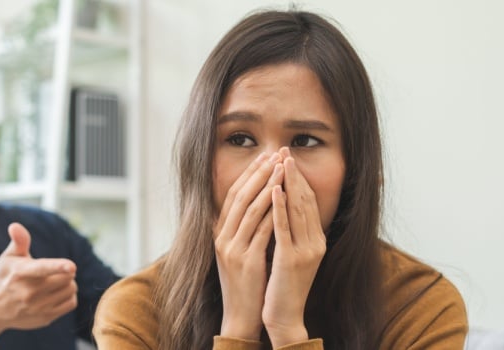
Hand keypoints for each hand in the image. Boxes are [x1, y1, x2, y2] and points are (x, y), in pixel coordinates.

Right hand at [0, 223, 77, 330]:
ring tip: (55, 282)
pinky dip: (69, 296)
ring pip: (71, 290)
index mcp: (21, 273)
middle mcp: (28, 292)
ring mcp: (37, 308)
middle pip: (66, 277)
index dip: (58, 266)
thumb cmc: (4, 276)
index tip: (71, 266)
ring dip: (68, 283)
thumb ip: (18, 241)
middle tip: (56, 271)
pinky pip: (71, 303)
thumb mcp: (8, 257)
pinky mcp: (45, 318)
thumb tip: (15, 226)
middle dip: (66, 271)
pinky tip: (56, 294)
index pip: (42, 268)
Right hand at [214, 152, 283, 340]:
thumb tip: (252, 202)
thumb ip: (239, 228)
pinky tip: (284, 199)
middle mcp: (222, 238)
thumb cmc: (244, 282)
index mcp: (218, 233)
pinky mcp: (247, 262)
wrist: (241, 314)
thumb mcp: (236, 251)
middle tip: (276, 155)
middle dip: (259, 173)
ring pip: (250, 210)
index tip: (264, 156)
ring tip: (283, 169)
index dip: (248, 174)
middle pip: (240, 197)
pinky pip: (261, 231)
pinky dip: (272, 212)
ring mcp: (233, 250)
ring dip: (268, 187)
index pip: (233, 195)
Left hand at [262, 148, 325, 346]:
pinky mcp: (291, 259)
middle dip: (294, 174)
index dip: (300, 178)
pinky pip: (284, 228)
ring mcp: (305, 251)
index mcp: (317, 241)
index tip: (288, 158)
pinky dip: (280, 207)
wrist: (284, 316)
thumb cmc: (284, 286)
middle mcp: (316, 243)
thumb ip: (293, 233)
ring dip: (288, 183)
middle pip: (306, 200)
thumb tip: (284, 207)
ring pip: (297, 209)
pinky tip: (274, 189)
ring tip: (280, 161)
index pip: (309, 202)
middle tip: (284, 150)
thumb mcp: (292, 255)